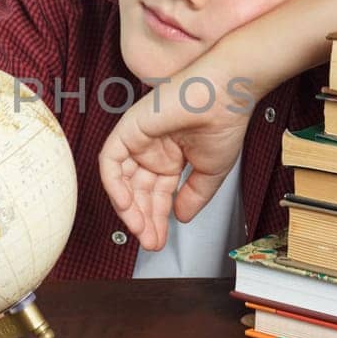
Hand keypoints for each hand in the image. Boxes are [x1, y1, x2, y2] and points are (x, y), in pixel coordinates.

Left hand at [97, 58, 252, 250]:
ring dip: (129, 209)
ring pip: (122, 180)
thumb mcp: (209, 172)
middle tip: (150, 241)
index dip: (157, 220)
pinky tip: (127, 206)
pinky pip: (110, 161)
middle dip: (143, 219)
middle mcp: (151, 150)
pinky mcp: (128, 128)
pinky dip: (114, 184)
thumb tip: (180, 218)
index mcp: (169, 157)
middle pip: (137, 191)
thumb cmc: (223, 123)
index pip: (155, 195)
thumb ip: (193, 196)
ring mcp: (138, 140)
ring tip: (142, 231)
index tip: (160, 241)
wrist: (226, 96)